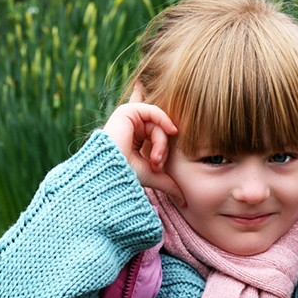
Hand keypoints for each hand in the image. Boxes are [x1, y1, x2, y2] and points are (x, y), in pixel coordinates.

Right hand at [103, 84, 184, 204]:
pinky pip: (154, 111)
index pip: (148, 122)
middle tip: (157, 164)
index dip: (156, 112)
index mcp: (133, 139)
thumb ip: (169, 183)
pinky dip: (164, 121)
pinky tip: (171, 130)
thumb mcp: (154, 177)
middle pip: (159, 129)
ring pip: (158, 124)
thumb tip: (184, 201)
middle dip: (162, 148)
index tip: (155, 96)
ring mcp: (128, 119)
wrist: (112, 174)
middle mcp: (130, 127)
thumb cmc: (127, 176)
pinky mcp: (126, 112)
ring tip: (155, 159)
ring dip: (161, 143)